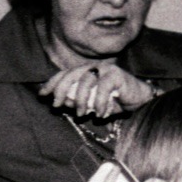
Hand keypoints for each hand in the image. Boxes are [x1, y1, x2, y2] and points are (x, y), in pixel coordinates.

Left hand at [39, 62, 156, 118]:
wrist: (139, 100)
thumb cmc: (114, 102)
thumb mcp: (91, 103)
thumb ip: (77, 102)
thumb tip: (62, 103)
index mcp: (85, 72)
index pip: (64, 74)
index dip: (52, 83)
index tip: (42, 95)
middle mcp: (93, 67)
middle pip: (71, 74)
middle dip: (61, 90)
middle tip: (57, 106)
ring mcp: (105, 69)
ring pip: (85, 81)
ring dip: (80, 100)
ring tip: (80, 114)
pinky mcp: (117, 74)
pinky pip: (102, 88)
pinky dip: (98, 102)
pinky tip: (99, 113)